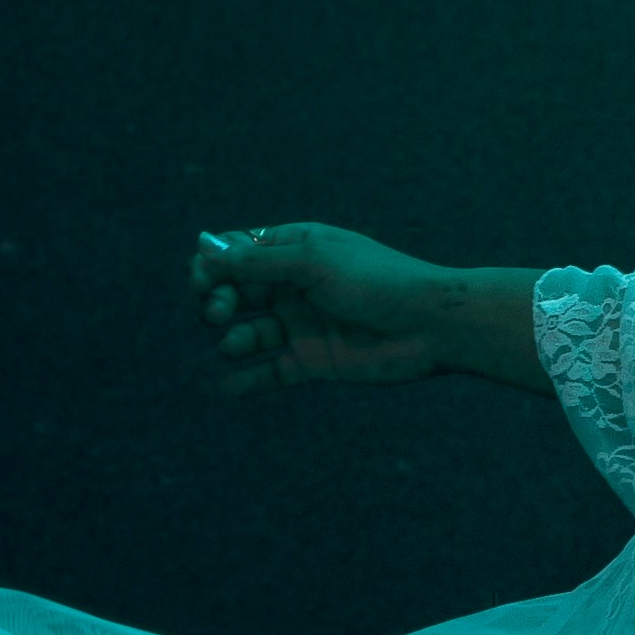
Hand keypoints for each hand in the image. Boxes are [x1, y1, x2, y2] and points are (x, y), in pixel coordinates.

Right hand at [187, 220, 449, 394]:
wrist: (432, 325)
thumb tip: (203, 248)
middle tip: (221, 314)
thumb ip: (257, 261)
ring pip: (247, 333)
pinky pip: (271, 372)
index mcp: (294, 249)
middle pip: (233, 291)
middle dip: (215, 301)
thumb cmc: (377, 282)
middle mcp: (293, 285)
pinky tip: (230, 387)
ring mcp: (303, 324)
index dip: (211, 266)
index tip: (204, 280)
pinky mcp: (314, 361)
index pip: (234, 252)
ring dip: (232, 339)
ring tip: (237, 345)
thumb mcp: (313, 263)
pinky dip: (247, 381)